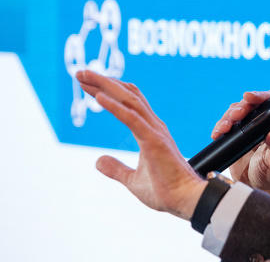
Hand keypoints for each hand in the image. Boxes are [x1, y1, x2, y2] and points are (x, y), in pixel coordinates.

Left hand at [76, 70, 205, 220]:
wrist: (185, 201)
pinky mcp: (154, 141)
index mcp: (150, 131)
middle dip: (103, 82)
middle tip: (80, 73)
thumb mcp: (132, 180)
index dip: (108, 90)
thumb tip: (98, 160)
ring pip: (129, 100)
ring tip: (84, 77)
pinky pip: (132, 119)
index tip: (87, 85)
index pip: (128, 102)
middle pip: (127, 94)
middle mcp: (154, 125)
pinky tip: (99, 98)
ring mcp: (155, 131)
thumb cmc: (165, 191)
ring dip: (106, 86)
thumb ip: (116, 168)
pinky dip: (115, 106)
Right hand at [212, 91, 269, 198]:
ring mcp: (251, 126)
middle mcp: (267, 121)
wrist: (256, 187)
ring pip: (238, 111)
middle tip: (235, 116)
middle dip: (241, 107)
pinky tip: (217, 133)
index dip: (261, 96)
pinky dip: (221, 126)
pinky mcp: (238, 133)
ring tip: (223, 129)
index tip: (249, 97)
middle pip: (252, 104)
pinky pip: (228, 123)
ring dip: (228, 117)